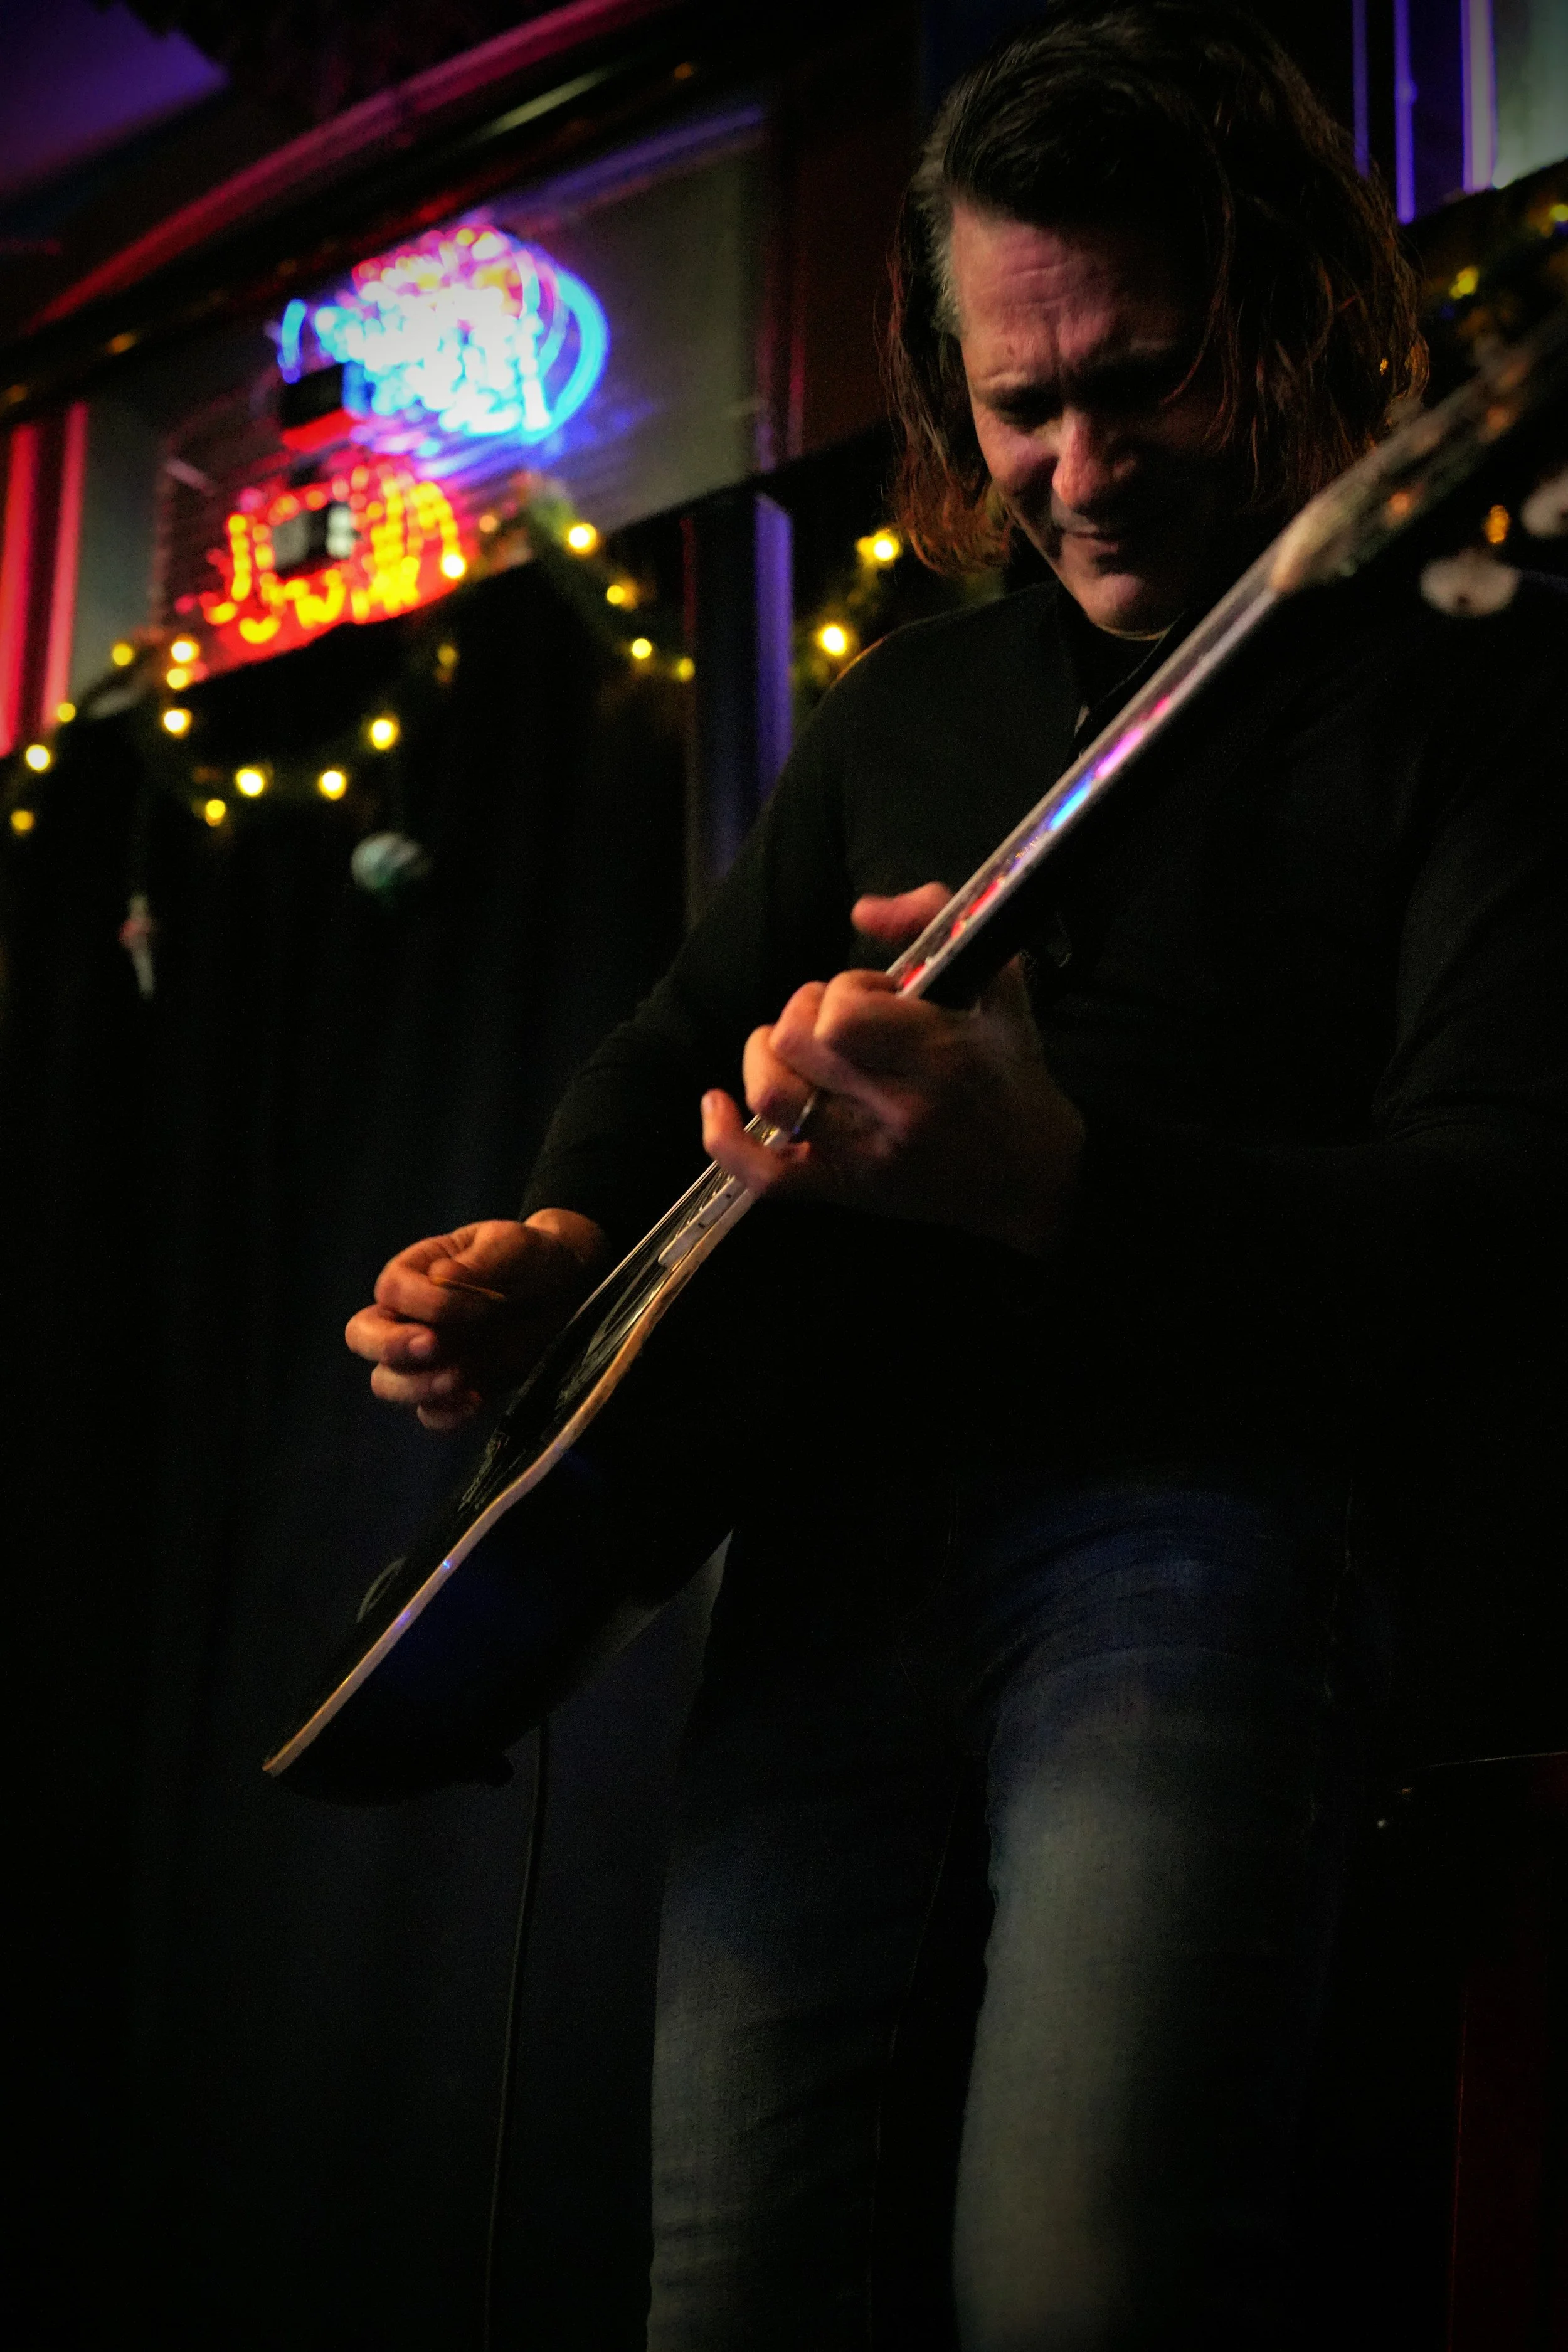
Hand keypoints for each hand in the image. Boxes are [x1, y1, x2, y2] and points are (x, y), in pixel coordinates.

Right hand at [345, 1210, 606, 1430]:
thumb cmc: (532, 1257)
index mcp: (417, 1272)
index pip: (391, 1290)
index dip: (425, 1302)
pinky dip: (445, 1414)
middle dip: (390, 1347)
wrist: (569, 1289)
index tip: (478, 1304)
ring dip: (416, 1385)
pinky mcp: (457, 1388)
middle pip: (363, 1337)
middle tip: (432, 1346)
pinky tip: (476, 1400)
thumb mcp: (513, 1245)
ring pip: (387, 1382)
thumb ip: (480, 1260)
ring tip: (460, 1377)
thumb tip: (440, 1277)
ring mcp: (431, 1357)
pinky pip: (430, 1414)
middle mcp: (412, 1316)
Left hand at [700, 884, 1083, 1256]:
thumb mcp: (998, 982)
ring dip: (764, 1057)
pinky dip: (725, 1140)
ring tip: (791, 1050)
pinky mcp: (844, 1193)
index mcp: (939, 1054)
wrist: (1034, 1178)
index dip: (843, 990)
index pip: (843, 1013)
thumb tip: (863, 909)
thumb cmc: (1011, 1074)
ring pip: (772, 1097)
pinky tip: (717, 1106)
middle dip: (802, 1012)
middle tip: (831, 1019)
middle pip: (797, 1044)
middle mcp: (898, 1109)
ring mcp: (865, 1157)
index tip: (873, 995)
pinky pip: (765, 1176)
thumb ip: (936, 918)